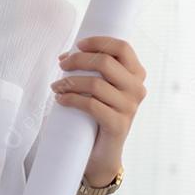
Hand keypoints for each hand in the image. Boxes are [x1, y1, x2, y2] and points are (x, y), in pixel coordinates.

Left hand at [50, 35, 147, 183]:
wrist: (101, 152)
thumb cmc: (97, 113)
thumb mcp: (99, 87)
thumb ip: (90, 69)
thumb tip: (65, 55)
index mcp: (136, 74)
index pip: (122, 47)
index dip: (98, 42)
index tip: (77, 45)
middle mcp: (137, 89)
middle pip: (105, 62)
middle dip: (77, 60)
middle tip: (62, 66)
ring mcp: (130, 107)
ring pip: (95, 84)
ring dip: (69, 82)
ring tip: (56, 86)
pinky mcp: (118, 124)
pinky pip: (91, 105)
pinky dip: (71, 99)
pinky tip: (60, 99)